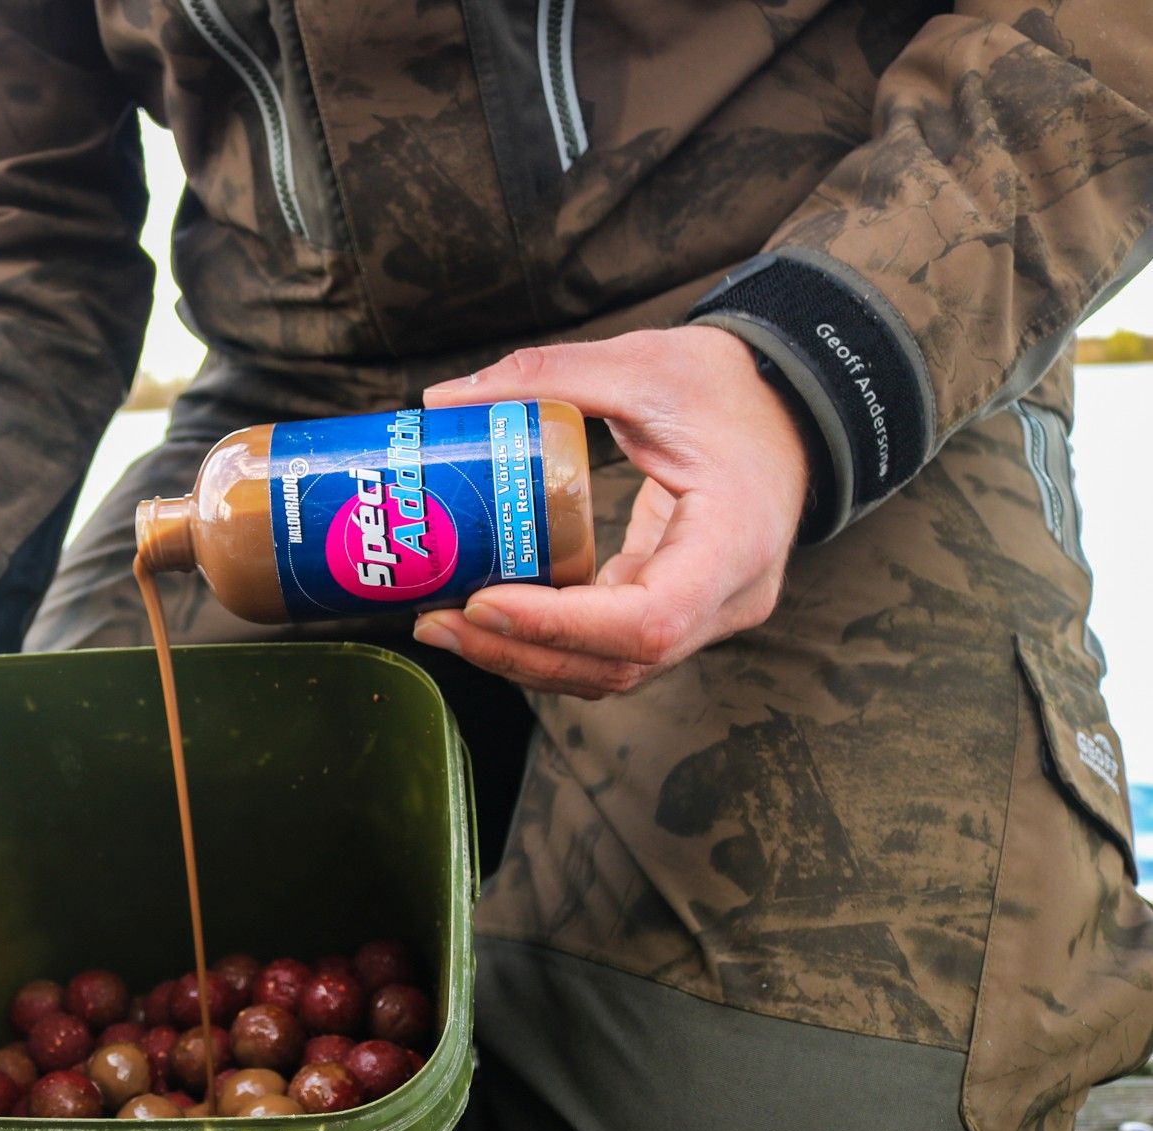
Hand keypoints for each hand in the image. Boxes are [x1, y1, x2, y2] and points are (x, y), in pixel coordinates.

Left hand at [412, 327, 808, 698]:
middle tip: (436, 621)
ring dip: (525, 658)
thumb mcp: (644, 365)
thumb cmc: (730, 386)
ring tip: (446, 626)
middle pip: (620, 662)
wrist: (790, 405)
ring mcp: (708, 614)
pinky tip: (489, 620)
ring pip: (612, 669)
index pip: (649, 620)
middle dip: (520, 650)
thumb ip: (548, 376)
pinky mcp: (678, 610)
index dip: (559, 625)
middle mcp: (730, 598)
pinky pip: (610, 648)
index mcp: (736, 542)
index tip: (483, 603)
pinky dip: (548, 643)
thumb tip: (443, 400)